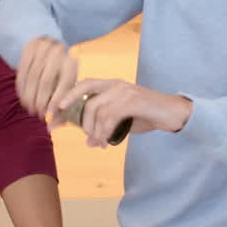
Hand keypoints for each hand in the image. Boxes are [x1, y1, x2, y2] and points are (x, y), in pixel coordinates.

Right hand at [16, 37, 78, 123]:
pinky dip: (21, 87)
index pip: (64, 84)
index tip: (49, 114)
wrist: (51, 44)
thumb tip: (51, 127)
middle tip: (37, 114)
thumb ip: (62, 105)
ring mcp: (43, 49)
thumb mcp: (67, 84)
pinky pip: (22, 71)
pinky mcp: (29, 48)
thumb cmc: (62, 72)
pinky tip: (22, 98)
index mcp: (71, 63)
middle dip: (40, 100)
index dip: (56, 100)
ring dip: (29, 96)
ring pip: (32, 77)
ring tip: (29, 109)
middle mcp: (58, 53)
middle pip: (46, 81)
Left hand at [58, 79, 192, 147]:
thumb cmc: (147, 115)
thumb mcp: (122, 119)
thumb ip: (104, 124)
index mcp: (110, 85)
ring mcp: (125, 91)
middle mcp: (116, 84)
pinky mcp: (134, 101)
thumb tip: (88, 140)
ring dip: (93, 131)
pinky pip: (110, 117)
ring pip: (96, 110)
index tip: (51, 115)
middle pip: (84, 95)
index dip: (64, 99)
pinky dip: (104, 132)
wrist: (174, 113)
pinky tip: (106, 142)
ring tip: (96, 142)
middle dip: (72, 115)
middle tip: (67, 132)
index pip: (81, 86)